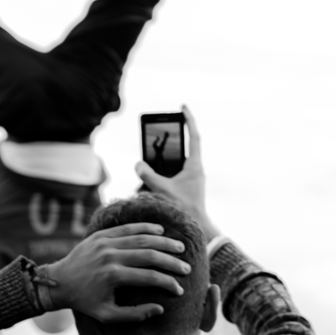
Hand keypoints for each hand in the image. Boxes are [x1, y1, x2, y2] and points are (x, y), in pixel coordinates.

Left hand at [41, 223, 190, 323]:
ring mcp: (105, 243)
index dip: (168, 283)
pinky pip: (127, 228)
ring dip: (164, 242)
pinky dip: (145, 228)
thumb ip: (134, 315)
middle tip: (186, 267)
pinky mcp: (100, 235)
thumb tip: (160, 308)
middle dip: (172, 261)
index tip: (179, 290)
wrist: (59, 282)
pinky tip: (160, 230)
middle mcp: (110, 257)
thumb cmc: (85, 302)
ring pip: (141, 238)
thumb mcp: (107, 315)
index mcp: (113, 277)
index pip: (150, 278)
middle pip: (150, 255)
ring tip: (180, 247)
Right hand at [135, 107, 215, 238]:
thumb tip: (138, 164)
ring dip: (166, 159)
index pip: (193, 137)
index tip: (183, 107)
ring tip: (152, 157)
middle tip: (162, 130)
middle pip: (184, 146)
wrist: (197, 227)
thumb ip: (149, 175)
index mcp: (194, 166)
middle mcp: (195, 169)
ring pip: (178, 162)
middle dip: (173, 138)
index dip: (188, 120)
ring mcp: (192, 178)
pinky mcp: (187, 186)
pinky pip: (175, 173)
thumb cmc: (184, 208)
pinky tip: (152, 181)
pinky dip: (164, 173)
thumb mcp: (163, 189)